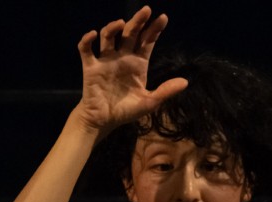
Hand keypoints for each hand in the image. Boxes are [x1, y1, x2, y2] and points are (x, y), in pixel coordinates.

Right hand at [76, 5, 187, 133]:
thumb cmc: (125, 111)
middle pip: (130, 33)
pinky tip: (92, 35)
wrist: (103, 121)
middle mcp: (122, 57)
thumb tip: (185, 82)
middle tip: (146, 10)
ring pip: (108, 36)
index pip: (147, 41)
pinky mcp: (91, 67)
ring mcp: (106, 60)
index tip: (163, 18)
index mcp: (138, 64)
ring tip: (121, 24)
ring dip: (113, 27)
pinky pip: (86, 50)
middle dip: (138, 21)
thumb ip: (165, 91)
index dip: (154, 29)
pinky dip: (87, 41)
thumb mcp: (149, 103)